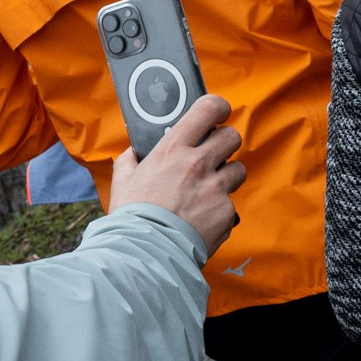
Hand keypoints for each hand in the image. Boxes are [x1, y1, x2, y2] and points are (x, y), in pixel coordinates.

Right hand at [108, 95, 245, 253]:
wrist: (147, 253)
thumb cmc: (132, 217)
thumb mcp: (122, 182)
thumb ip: (129, 161)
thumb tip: (133, 153)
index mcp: (173, 149)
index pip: (208, 109)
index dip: (218, 107)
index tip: (218, 113)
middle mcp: (199, 163)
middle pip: (232, 137)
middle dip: (225, 144)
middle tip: (214, 155)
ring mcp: (216, 188)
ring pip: (238, 170)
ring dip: (226, 178)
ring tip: (208, 192)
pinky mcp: (227, 212)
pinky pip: (231, 205)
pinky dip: (220, 211)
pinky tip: (202, 220)